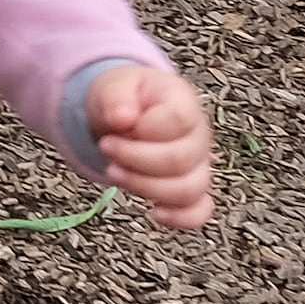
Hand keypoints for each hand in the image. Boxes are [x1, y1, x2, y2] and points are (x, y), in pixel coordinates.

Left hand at [85, 62, 218, 228]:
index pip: (179, 120)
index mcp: (184, 104)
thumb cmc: (127, 98)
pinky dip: (181, 218)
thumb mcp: (116, 85)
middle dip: (135, 159)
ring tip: (113, 171)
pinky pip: (199, 211)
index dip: (147, 128)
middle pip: (179, 160)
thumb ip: (117, 96)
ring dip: (145, 187)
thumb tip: (121, 117)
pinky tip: (154, 211)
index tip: (118, 125)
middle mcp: (198, 137)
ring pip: (188, 189)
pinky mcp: (190, 190)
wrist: (126, 113)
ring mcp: (198, 166)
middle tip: (105, 147)